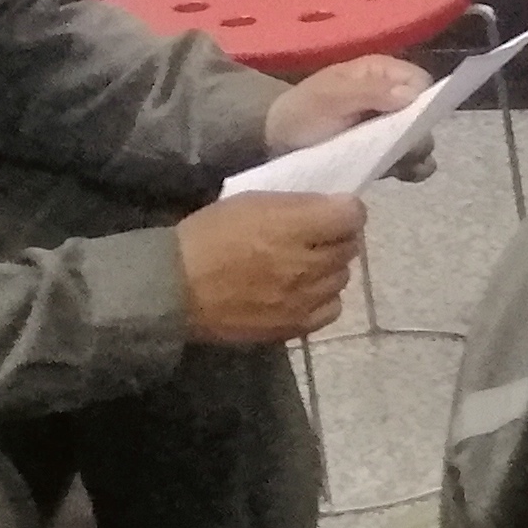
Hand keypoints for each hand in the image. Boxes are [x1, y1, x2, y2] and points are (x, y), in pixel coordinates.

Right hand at [176, 194, 364, 344]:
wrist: (175, 289)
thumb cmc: (208, 236)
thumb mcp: (250, 201)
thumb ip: (295, 206)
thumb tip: (328, 209)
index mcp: (294, 226)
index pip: (353, 214)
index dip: (345, 209)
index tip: (332, 210)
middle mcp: (307, 263)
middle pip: (350, 247)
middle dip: (336, 238)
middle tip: (314, 237)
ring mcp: (304, 298)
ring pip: (342, 278)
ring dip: (329, 268)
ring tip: (304, 265)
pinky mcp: (294, 325)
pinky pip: (330, 309)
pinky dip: (322, 298)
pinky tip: (302, 292)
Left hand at [259, 54, 432, 155]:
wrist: (276, 142)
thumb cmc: (301, 112)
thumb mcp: (329, 98)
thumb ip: (369, 93)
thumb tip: (411, 96)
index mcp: (381, 72)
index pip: (421, 83)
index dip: (420, 102)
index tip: (404, 122)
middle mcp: (392, 96)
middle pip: (425, 114)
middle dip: (417, 133)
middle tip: (399, 149)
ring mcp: (390, 127)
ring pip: (421, 139)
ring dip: (415, 154)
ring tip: (400, 166)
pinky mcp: (385, 153)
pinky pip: (411, 160)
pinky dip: (413, 168)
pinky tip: (404, 174)